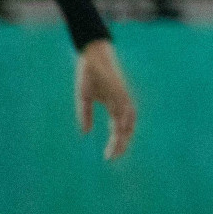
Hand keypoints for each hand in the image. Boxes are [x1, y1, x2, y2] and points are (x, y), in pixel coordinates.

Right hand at [76, 39, 136, 160]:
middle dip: (122, 143)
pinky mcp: (119, 89)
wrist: (92, 55)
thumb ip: (86, 115)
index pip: (118, 129)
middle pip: (127, 128)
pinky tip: (119, 129)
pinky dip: (124, 118)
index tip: (109, 157)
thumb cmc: (89, 75)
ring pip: (128, 120)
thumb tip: (85, 132)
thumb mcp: (84, 99)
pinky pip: (124, 106)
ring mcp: (122, 96)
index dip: (115, 143)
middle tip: (114, 157)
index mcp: (114, 106)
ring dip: (124, 134)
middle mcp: (122, 103)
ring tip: (117, 148)